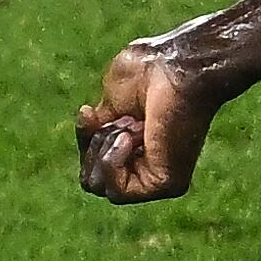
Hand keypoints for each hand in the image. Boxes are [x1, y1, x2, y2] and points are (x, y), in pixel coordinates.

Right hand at [76, 37, 225, 202]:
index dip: (84, 138)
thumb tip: (94, 145)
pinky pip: (117, 192)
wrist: (175, 68)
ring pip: (98, 186)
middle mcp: (147, 164)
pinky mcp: (166, 184)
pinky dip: (112, 162)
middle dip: (95, 144)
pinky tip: (129, 138)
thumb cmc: (148, 72)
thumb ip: (100, 129)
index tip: (89, 111)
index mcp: (136, 145)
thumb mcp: (110, 100)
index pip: (92, 163)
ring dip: (104, 149)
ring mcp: (157, 177)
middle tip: (124, 119)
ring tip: (131, 126)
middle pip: (91, 178)